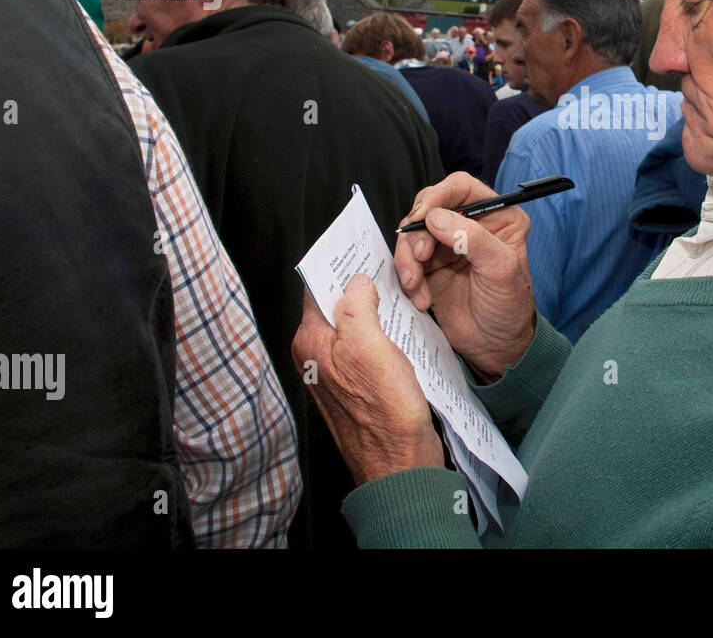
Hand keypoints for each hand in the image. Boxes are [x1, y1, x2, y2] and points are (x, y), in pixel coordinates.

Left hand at [292, 274, 444, 485]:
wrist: (400, 464)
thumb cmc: (386, 414)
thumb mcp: (370, 347)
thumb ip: (356, 307)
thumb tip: (355, 281)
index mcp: (312, 343)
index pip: (316, 288)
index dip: (339, 265)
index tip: (358, 248)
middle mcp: (316, 356)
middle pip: (335, 305)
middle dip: (359, 287)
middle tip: (386, 272)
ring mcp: (336, 372)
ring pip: (352, 325)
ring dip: (374, 310)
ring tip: (397, 298)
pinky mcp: (357, 385)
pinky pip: (365, 345)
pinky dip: (382, 332)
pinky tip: (400, 330)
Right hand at [394, 172, 535, 381]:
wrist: (495, 347)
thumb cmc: (509, 307)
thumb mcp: (501, 269)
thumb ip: (473, 239)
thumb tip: (435, 217)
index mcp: (497, 216)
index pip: (462, 187)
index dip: (438, 194)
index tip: (423, 213)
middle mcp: (470, 225)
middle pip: (429, 207)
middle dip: (418, 231)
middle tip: (420, 256)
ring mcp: (447, 246)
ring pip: (413, 234)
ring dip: (409, 258)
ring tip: (416, 284)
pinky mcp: (429, 267)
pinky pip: (407, 260)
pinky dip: (407, 277)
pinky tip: (420, 297)